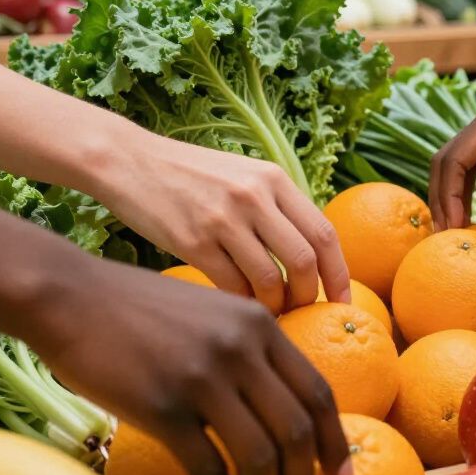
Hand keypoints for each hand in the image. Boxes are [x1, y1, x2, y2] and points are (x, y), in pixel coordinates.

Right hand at [36, 257, 352, 474]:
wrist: (71, 298)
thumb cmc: (140, 310)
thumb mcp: (213, 312)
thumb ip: (251, 349)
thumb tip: (283, 408)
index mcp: (259, 324)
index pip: (318, 391)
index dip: (336, 441)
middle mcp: (240, 348)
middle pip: (297, 429)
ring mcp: (202, 377)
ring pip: (259, 454)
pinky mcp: (163, 405)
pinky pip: (206, 466)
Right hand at [99, 133, 349, 316]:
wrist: (131, 162)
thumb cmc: (192, 176)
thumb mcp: (244, 176)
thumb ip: (278, 208)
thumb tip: (313, 259)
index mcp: (274, 179)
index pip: (325, 233)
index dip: (340, 274)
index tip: (345, 300)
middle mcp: (254, 196)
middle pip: (304, 261)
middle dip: (309, 296)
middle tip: (303, 311)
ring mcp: (223, 219)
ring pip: (270, 279)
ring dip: (276, 305)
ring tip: (271, 312)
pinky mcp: (193, 242)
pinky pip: (232, 286)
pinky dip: (243, 303)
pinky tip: (240, 306)